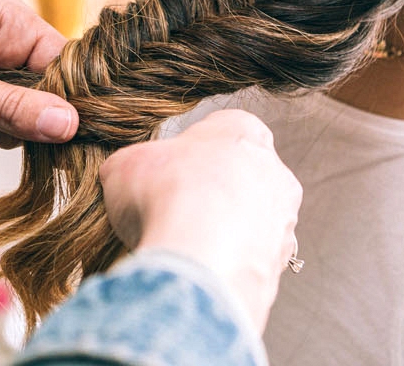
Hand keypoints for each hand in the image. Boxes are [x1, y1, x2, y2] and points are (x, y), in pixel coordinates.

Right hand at [99, 110, 302, 333]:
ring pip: (250, 222)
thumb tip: (121, 177)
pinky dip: (229, 267)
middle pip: (240, 177)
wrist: (199, 257)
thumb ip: (131, 165)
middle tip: (176, 214)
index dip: (189, 156)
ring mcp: (282, 218)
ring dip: (224, 233)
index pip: (221, 133)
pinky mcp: (280, 264)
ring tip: (185, 249)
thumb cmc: (166, 195)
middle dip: (211, 195)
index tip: (167, 175)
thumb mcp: (126, 165)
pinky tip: (201, 274)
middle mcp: (273, 169)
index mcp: (242, 129)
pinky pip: (251, 263)